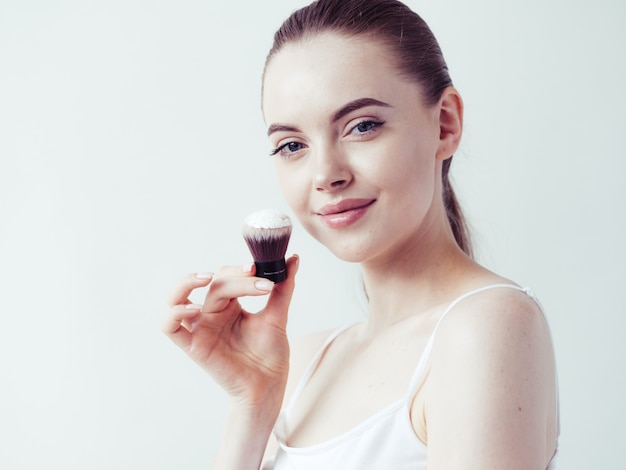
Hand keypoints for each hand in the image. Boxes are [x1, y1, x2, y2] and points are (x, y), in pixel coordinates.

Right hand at [163, 255, 298, 407]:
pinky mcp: (193, 347)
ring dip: (187, 282)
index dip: (241, 272)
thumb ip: (283, 288)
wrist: (270, 386)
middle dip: (237, 279)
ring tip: (209, 277)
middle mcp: (211, 314)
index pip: (227, 277)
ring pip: (177, 298)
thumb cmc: (270, 356)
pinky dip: (176, 313)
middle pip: (214, 284)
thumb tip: (293, 260)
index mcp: (229, 306)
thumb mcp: (277, 316)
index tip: (261, 270)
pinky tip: (195, 308)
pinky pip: (170, 327)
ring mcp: (200, 330)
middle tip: (259, 281)